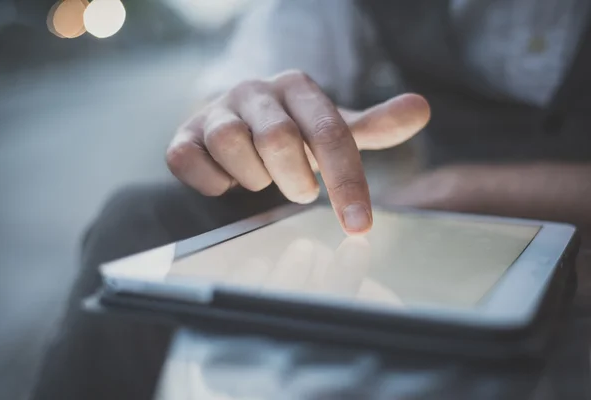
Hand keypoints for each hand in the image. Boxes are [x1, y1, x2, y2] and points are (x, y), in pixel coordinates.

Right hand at [167, 70, 429, 233]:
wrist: (238, 121)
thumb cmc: (294, 131)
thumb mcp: (335, 129)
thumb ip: (375, 126)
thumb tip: (422, 109)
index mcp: (298, 88)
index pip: (330, 133)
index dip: (347, 182)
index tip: (359, 226)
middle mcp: (255, 91)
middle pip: (278, 139)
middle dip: (294, 178)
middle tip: (300, 190)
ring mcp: (216, 111)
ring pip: (231, 145)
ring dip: (253, 178)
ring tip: (262, 177)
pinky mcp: (184, 135)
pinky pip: (188, 161)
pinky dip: (212, 182)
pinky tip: (227, 179)